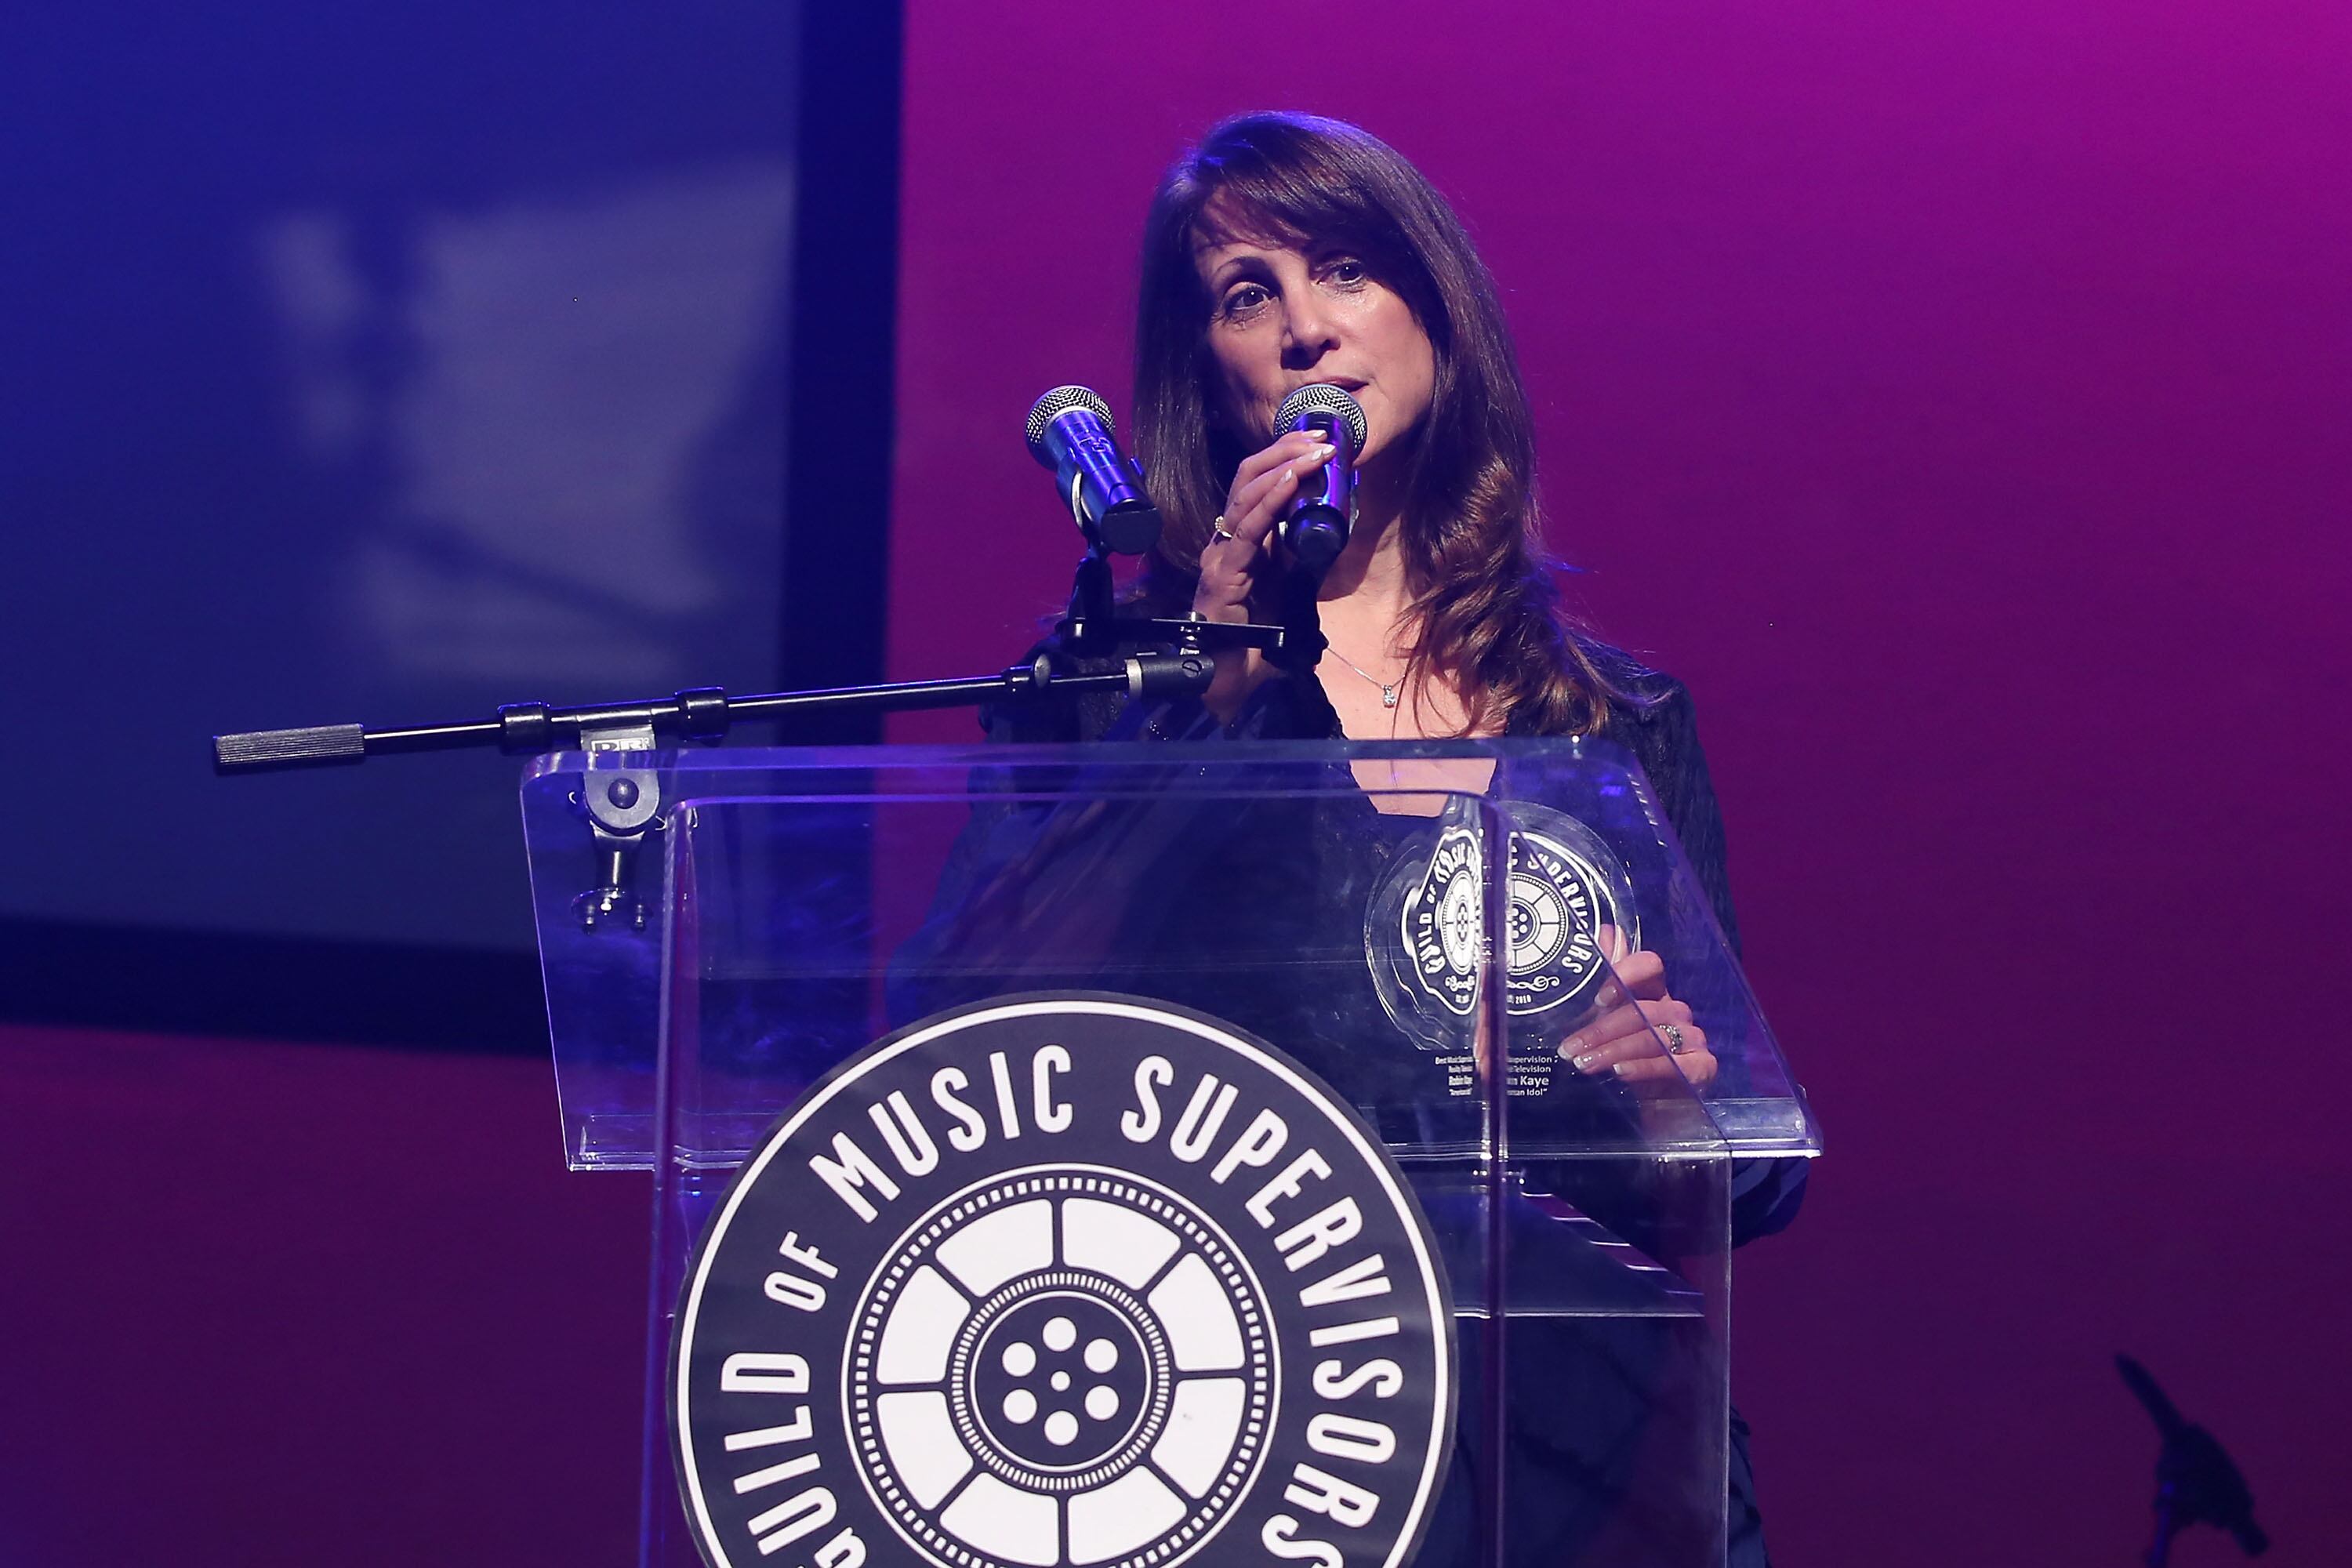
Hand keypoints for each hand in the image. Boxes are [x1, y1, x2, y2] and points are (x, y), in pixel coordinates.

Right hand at [1193, 428, 1335, 720]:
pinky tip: (1291, 480)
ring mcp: (1221, 554)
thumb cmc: (1256, 638)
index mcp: (1239, 540)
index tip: (1315, 439)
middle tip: (1320, 434)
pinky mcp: (1224, 573)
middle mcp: (1225, 539)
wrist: (1230, 677)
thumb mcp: (1286, 586)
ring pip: (1247, 494)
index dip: (1283, 455)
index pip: (1255, 483)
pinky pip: (1249, 529)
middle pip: (1248, 477)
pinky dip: (1271, 500)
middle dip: (1284, 449)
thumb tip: (1326, 533)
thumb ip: (1297, 558)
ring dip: (1284, 466)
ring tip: (1315, 450)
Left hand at [1555, 927, 1715, 1092]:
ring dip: (1614, 1050)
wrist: (1654, 1112)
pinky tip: (1619, 1072)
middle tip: (1569, 1046)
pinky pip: (1672, 1064)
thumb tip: (1605, 930)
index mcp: (1655, 994)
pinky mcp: (1702, 1067)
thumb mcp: (1608, 1024)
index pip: (1650, 965)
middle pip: (1644, 1009)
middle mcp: (1677, 1011)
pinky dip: (1643, 1068)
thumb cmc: (1628, 1061)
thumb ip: (1605, 980)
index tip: (1597, 996)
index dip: (1626, 973)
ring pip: (1653, 1037)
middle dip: (1601, 1029)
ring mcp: (1693, 1039)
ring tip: (1582, 1062)